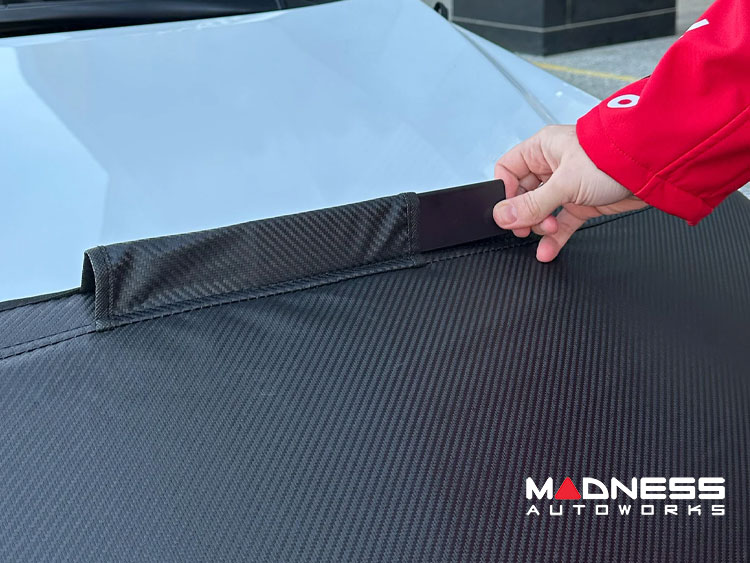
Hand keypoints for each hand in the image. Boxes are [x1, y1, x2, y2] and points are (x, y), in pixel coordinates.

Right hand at [493, 125, 646, 261]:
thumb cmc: (612, 158)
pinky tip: (547, 250)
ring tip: (550, 229)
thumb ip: (532, 204)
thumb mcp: (565, 183)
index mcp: (541, 149)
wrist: (653, 168)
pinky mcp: (582, 203)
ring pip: (541, 212)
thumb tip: (502, 216)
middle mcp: (552, 165)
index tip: (509, 212)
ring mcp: (567, 185)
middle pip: (523, 195)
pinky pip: (560, 223)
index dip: (506, 193)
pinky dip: (554, 238)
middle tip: (528, 226)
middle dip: (525, 214)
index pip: (508, 171)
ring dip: (542, 226)